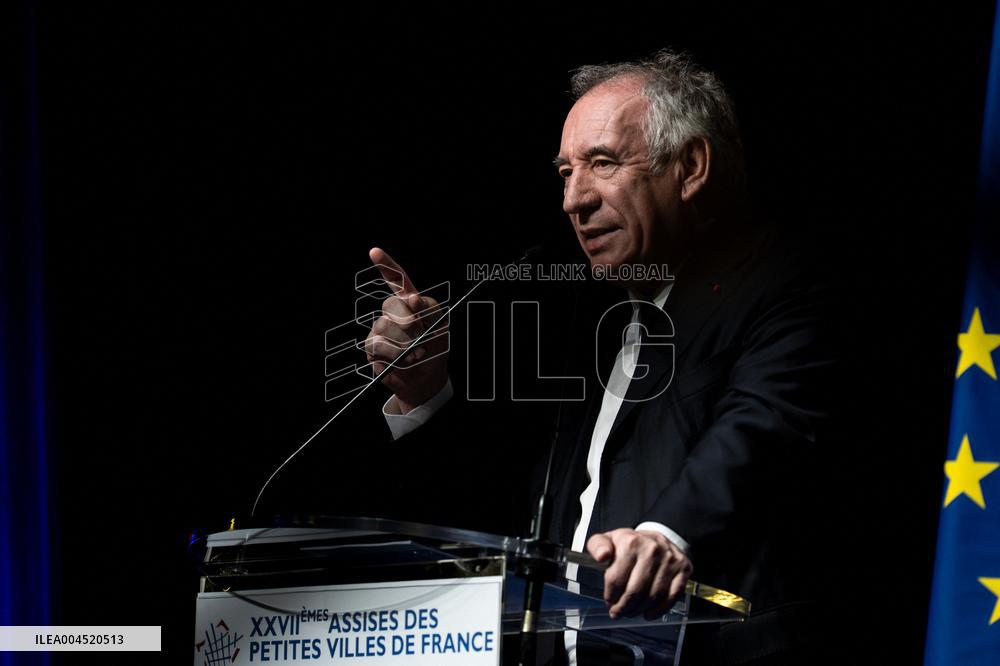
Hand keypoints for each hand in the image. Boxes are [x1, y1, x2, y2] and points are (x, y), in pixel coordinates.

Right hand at [365, 247, 448, 411]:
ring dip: (404, 342)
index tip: (374, 252)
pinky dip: (394, 354)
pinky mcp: (371, 347)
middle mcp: (391, 312)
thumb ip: (428, 308)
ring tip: (416, 353)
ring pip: (384, 326)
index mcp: (409, 302)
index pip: (396, 279)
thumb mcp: (440, 326)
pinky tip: (404, 360)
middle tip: (419, 333)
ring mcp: (378, 328)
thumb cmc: (435, 349)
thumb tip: (410, 298)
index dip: (385, 265)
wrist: (426, 379)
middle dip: (408, 320)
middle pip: (390, 304)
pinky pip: (378, 344)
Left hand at [586, 528, 692, 619]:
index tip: (609, 601)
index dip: (610, 595)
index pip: (616, 579)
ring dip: (639, 610)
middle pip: (635, 591)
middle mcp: (652, 550)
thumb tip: (602, 556)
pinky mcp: (683, 569)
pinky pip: (672, 597)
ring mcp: (670, 560)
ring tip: (631, 612)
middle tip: (618, 612)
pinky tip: (648, 613)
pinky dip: (659, 610)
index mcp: (631, 542)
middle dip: (623, 607)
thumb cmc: (630, 543)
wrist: (655, 538)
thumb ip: (598, 546)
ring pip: (652, 596)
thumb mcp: (608, 539)